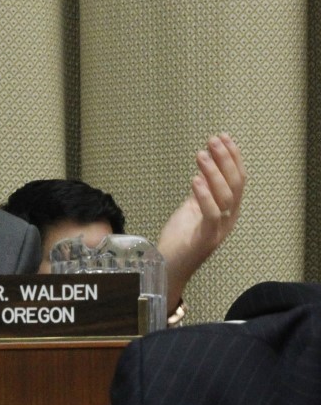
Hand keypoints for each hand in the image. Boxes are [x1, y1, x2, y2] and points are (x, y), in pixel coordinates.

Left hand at [157, 134, 245, 312]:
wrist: (167, 267)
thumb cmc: (180, 239)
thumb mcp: (191, 209)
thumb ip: (200, 192)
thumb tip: (203, 169)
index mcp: (227, 210)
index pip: (238, 179)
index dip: (232, 157)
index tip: (223, 137)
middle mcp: (228, 219)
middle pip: (236, 184)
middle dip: (225, 160)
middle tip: (213, 140)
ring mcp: (219, 230)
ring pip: (226, 197)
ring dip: (214, 172)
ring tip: (201, 154)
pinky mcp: (206, 240)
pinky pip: (211, 215)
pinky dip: (204, 196)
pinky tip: (194, 179)